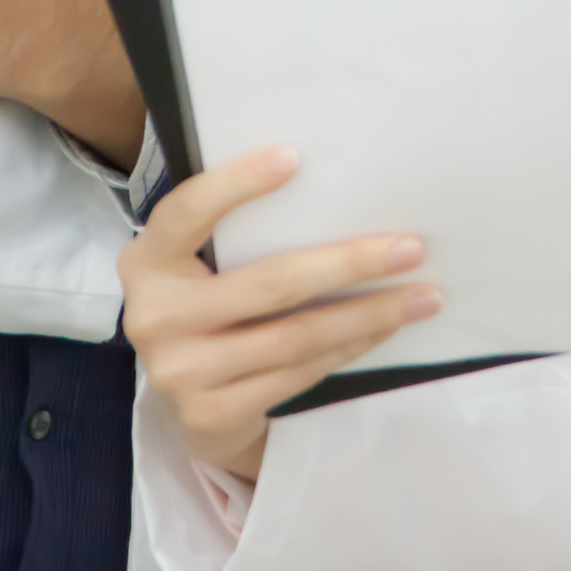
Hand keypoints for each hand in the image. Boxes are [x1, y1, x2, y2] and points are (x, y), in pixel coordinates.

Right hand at [121, 146, 441, 481]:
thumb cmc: (210, 314)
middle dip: (349, 264)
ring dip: (369, 314)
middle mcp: (154, 315)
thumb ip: (238, 238)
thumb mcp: (202, 270)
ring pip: (295, 335)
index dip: (236, 184)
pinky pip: (300, 372)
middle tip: (411, 248)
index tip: (294, 157)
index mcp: (147, 261)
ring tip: (423, 296)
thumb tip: (336, 191)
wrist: (190, 411)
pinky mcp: (212, 413)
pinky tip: (384, 328)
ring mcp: (181, 371)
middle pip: (270, 283)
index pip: (186, 213)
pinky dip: (350, 346)